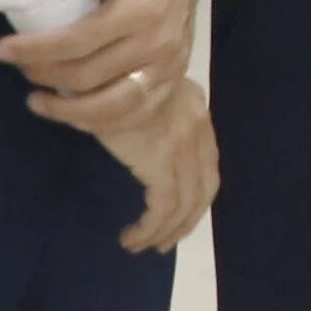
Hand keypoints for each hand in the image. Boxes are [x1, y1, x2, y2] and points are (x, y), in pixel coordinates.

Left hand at [0, 0, 222, 114]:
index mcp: (141, 9)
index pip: (78, 40)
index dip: (36, 50)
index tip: (2, 50)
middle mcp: (156, 44)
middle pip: (89, 76)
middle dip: (44, 76)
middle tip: (18, 68)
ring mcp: (167, 68)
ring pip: (113, 106)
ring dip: (68, 111)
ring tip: (37, 102)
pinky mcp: (172, 82)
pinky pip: (135, 115)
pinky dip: (101, 123)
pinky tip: (74, 116)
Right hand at [44, 69, 214, 250]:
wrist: (102, 66)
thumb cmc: (108, 75)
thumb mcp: (136, 89)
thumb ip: (144, 110)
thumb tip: (133, 134)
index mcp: (194, 109)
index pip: (207, 160)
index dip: (197, 192)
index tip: (179, 212)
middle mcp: (196, 127)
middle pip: (204, 186)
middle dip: (186, 219)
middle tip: (164, 240)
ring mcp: (181, 144)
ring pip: (185, 203)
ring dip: (166, 231)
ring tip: (141, 245)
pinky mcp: (159, 161)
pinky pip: (162, 207)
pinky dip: (150, 228)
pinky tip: (133, 238)